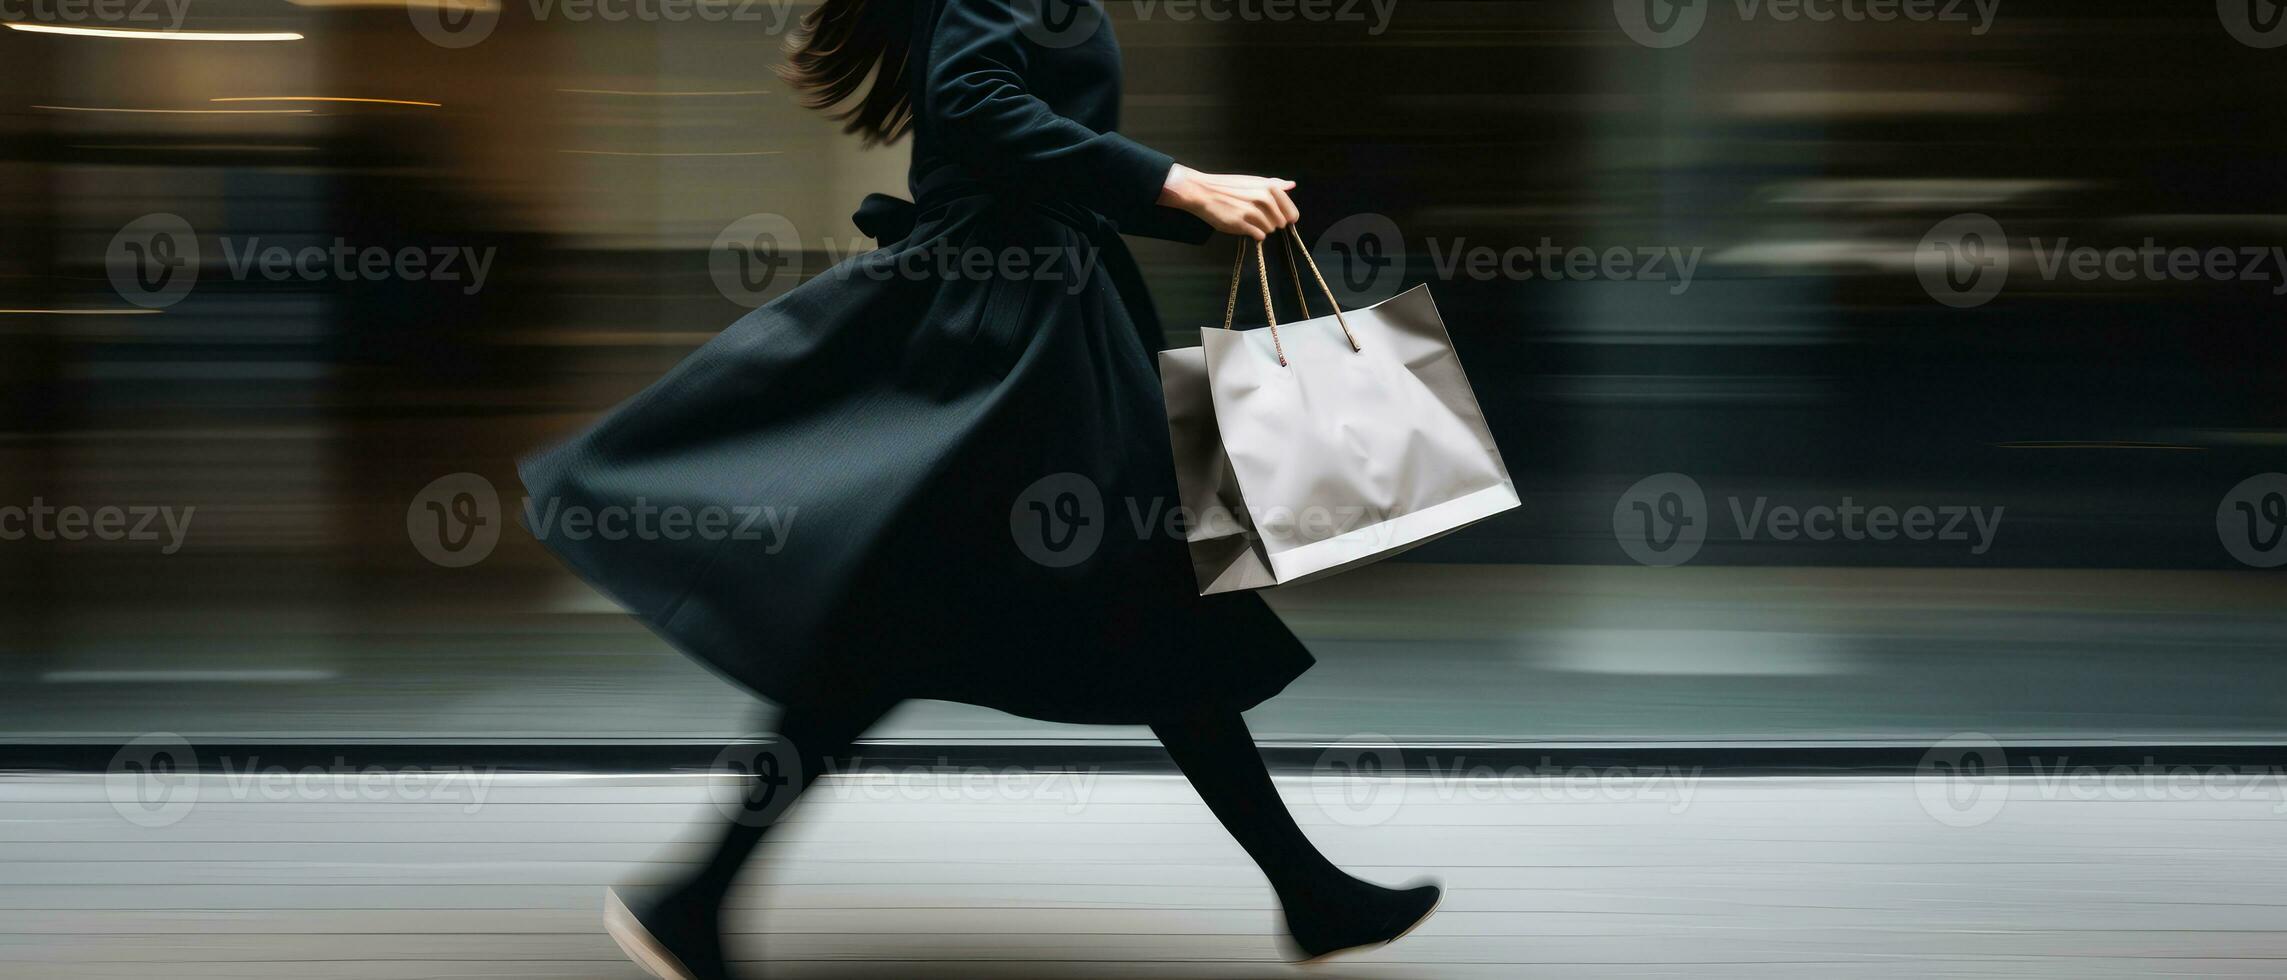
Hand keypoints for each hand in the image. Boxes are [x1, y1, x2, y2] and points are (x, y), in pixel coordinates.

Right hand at [1158, 164, 1299, 239]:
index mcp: (1269, 188)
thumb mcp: (1252, 180)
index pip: (1292, 212)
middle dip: (1271, 222)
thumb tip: (1291, 185)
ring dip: (1260, 227)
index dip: (1287, 218)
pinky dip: (1253, 233)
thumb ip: (1274, 184)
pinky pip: (1258, 236)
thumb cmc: (1227, 187)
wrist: (1203, 192)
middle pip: (1281, 223)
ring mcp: (1252, 212)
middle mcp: (1264, 199)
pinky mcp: (1241, 224)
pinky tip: (1243, 225)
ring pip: (1269, 230)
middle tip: (1256, 215)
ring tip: (1246, 218)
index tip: (1278, 217)